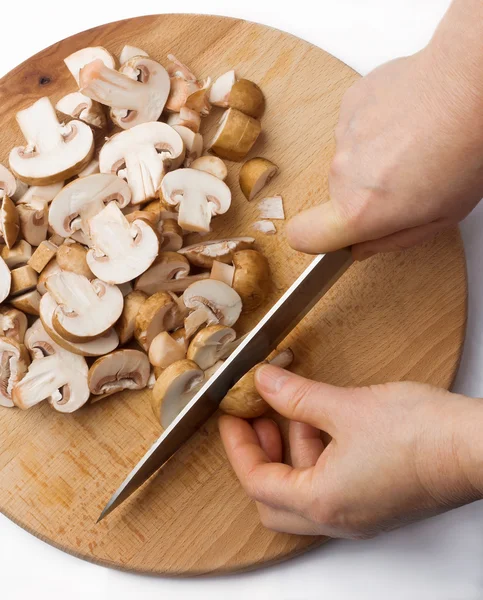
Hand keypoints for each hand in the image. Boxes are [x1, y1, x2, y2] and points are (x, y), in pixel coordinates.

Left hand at [219, 366, 482, 537]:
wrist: (478, 446)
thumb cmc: (422, 435)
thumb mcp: (345, 407)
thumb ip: (297, 396)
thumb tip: (264, 382)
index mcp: (323, 501)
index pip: (257, 480)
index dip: (237, 445)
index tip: (231, 417)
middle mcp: (339, 517)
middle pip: (274, 498)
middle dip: (260, 455)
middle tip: (256, 420)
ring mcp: (360, 513)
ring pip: (304, 490)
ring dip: (291, 450)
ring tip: (295, 409)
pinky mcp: (378, 501)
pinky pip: (331, 485)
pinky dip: (318, 455)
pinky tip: (325, 422)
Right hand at [287, 46, 482, 258]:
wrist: (470, 85)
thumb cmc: (465, 150)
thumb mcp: (440, 218)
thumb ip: (392, 240)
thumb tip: (362, 246)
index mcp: (361, 209)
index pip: (302, 235)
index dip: (313, 238)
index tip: (332, 234)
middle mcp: (342, 173)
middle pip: (337, 195)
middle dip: (364, 193)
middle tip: (405, 179)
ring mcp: (343, 136)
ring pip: (348, 160)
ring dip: (373, 158)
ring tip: (411, 145)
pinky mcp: (350, 104)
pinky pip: (355, 127)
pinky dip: (376, 128)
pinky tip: (406, 121)